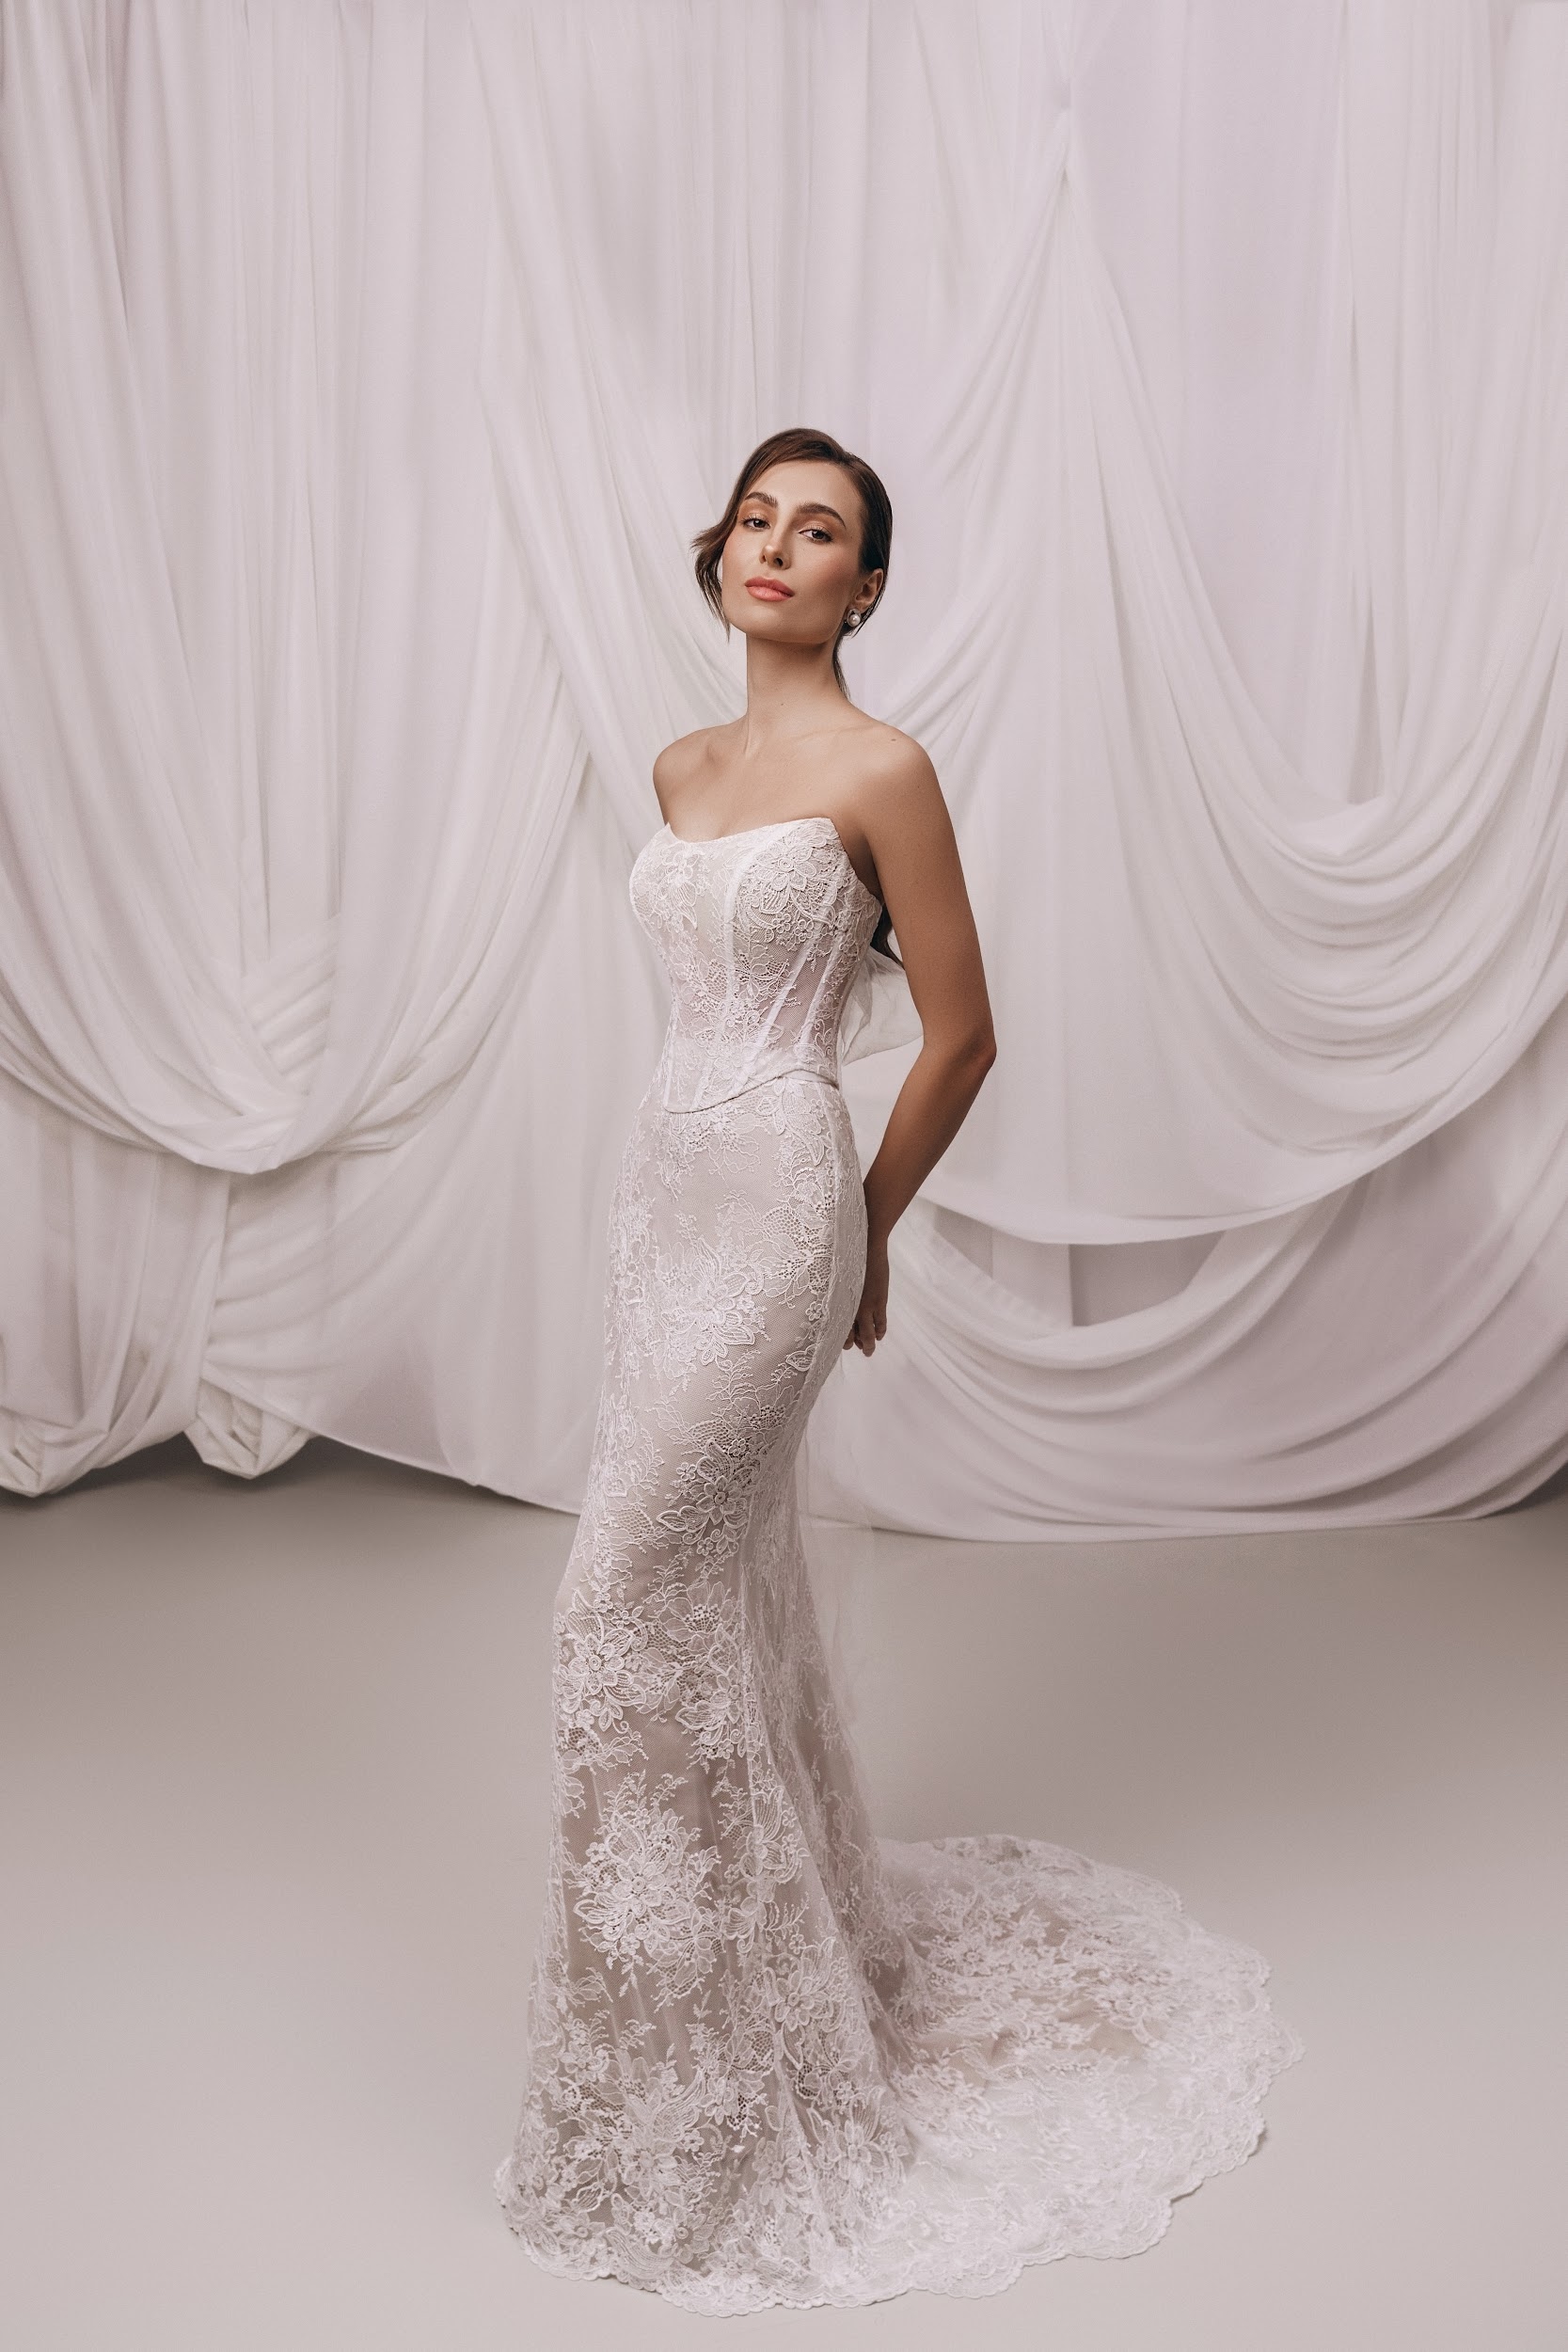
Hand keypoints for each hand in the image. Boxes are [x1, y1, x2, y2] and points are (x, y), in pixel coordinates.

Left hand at [844, 1234, 888, 1355]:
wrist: (866, 1243)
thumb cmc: (845, 1254)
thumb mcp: (833, 1274)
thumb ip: (834, 1289)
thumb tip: (835, 1298)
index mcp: (834, 1301)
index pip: (833, 1328)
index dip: (837, 1338)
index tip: (840, 1340)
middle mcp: (847, 1307)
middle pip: (848, 1336)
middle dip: (851, 1343)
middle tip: (855, 1346)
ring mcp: (865, 1306)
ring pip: (867, 1335)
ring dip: (868, 1345)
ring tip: (867, 1350)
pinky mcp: (879, 1302)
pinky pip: (881, 1325)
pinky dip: (880, 1333)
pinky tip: (879, 1335)